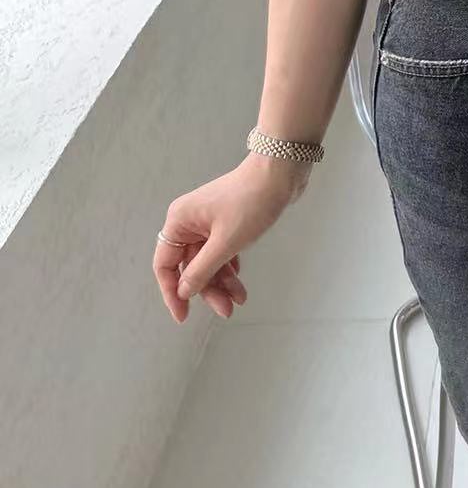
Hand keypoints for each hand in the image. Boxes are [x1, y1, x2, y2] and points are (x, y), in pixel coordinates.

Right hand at [153, 152, 311, 322]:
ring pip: (209, 260)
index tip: (183, 315)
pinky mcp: (228, 221)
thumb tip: (183, 291)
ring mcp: (209, 221)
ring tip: (240, 300)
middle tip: (226, 310)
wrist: (282, 172)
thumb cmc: (251, 202)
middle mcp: (189, 221)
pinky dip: (230, 266)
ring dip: (222, 281)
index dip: (172, 292)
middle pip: (190, 266)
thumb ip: (202, 270)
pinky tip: (239, 281)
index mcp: (180, 222)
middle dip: (207, 289)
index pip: (165, 265)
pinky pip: (222, 251)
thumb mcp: (225, 242)